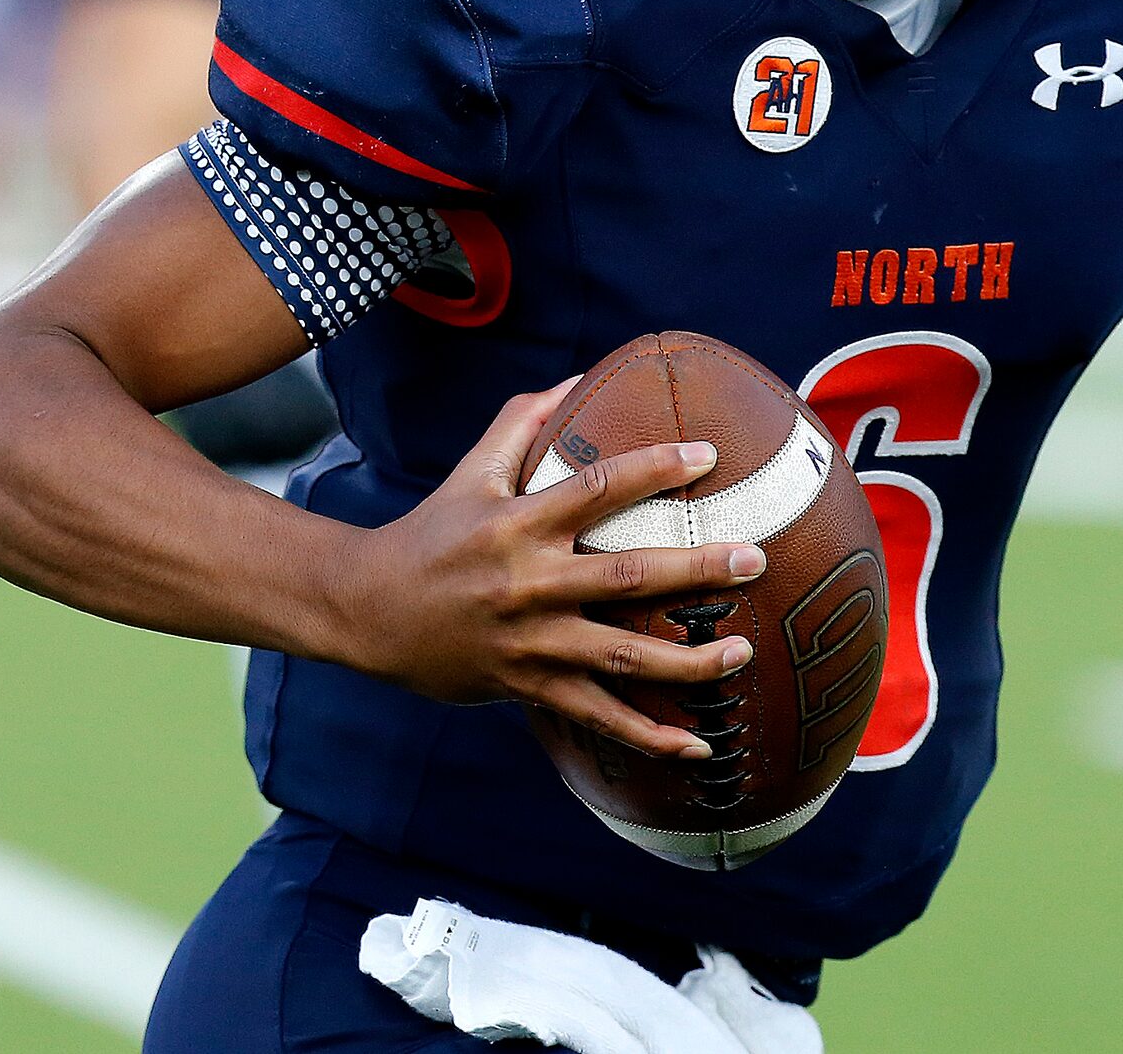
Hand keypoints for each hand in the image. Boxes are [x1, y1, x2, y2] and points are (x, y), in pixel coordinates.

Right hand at [326, 380, 765, 759]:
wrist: (368, 612)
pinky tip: (697, 747)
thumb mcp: (471, 470)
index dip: (653, 469)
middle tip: (754, 557)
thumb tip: (581, 375)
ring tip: (742, 652)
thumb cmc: (432, 532)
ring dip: (687, 661)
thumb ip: (524, 421)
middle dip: (696, 570)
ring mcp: (531, 643)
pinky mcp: (528, 689)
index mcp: (518, 522)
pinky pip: (597, 717)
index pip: (596, 488)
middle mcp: (529, 583)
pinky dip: (647, 737)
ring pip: (620, 656)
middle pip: (625, 578)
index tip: (708, 457)